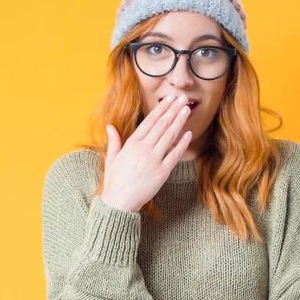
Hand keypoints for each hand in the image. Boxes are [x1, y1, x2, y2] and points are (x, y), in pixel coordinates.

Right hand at [101, 95, 192, 212]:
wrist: (119, 202)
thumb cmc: (115, 181)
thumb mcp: (111, 158)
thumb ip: (114, 141)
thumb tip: (110, 126)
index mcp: (132, 143)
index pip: (150, 121)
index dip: (162, 109)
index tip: (169, 99)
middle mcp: (144, 149)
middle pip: (162, 125)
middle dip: (173, 110)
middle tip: (183, 98)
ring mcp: (154, 160)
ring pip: (170, 136)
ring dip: (180, 121)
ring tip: (187, 110)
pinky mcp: (162, 172)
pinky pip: (175, 155)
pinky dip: (182, 144)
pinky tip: (188, 134)